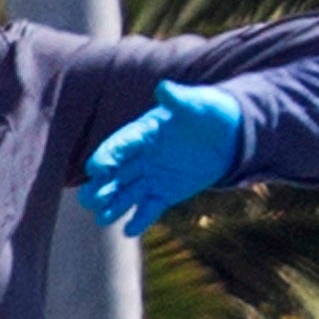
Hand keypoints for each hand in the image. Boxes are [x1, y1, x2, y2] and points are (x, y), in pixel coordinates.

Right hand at [76, 80, 241, 234]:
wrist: (229, 135)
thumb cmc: (210, 113)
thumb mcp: (197, 105)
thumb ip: (179, 100)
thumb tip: (164, 88)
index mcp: (143, 132)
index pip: (120, 145)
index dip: (107, 155)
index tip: (95, 169)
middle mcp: (142, 156)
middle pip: (115, 173)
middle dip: (101, 186)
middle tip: (88, 200)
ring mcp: (152, 176)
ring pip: (127, 192)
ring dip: (113, 205)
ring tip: (102, 219)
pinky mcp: (165, 192)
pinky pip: (149, 207)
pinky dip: (140, 219)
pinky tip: (129, 231)